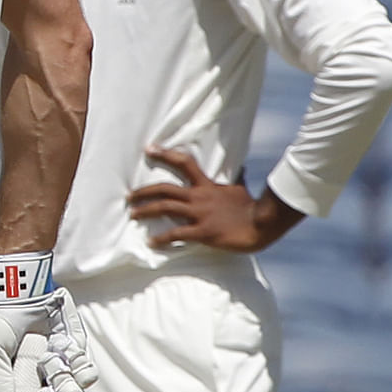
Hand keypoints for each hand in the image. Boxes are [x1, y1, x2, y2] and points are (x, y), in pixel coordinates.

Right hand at [0, 253, 97, 391]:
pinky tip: (69, 358)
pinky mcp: (77, 352)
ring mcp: (62, 368)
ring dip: (69, 389)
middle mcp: (43, 382)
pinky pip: (87, 371)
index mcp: (21, 388)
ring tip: (58, 376)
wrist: (21, 290)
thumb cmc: (0, 321)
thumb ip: (0, 381)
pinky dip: (82, 370)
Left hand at [128, 147, 303, 252]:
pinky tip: (151, 242)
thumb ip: (236, 178)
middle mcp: (199, 197)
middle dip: (143, 192)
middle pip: (165, 188)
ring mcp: (200, 214)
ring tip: (132, 214)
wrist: (262, 226)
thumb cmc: (250, 208)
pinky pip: (176, 234)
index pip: (184, 163)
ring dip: (145, 210)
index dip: (165, 154)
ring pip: (165, 208)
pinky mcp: (202, 232)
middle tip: (129, 196)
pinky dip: (161, 239)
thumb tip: (242, 166)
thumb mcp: (239, 189)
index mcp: (207, 185)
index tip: (148, 149)